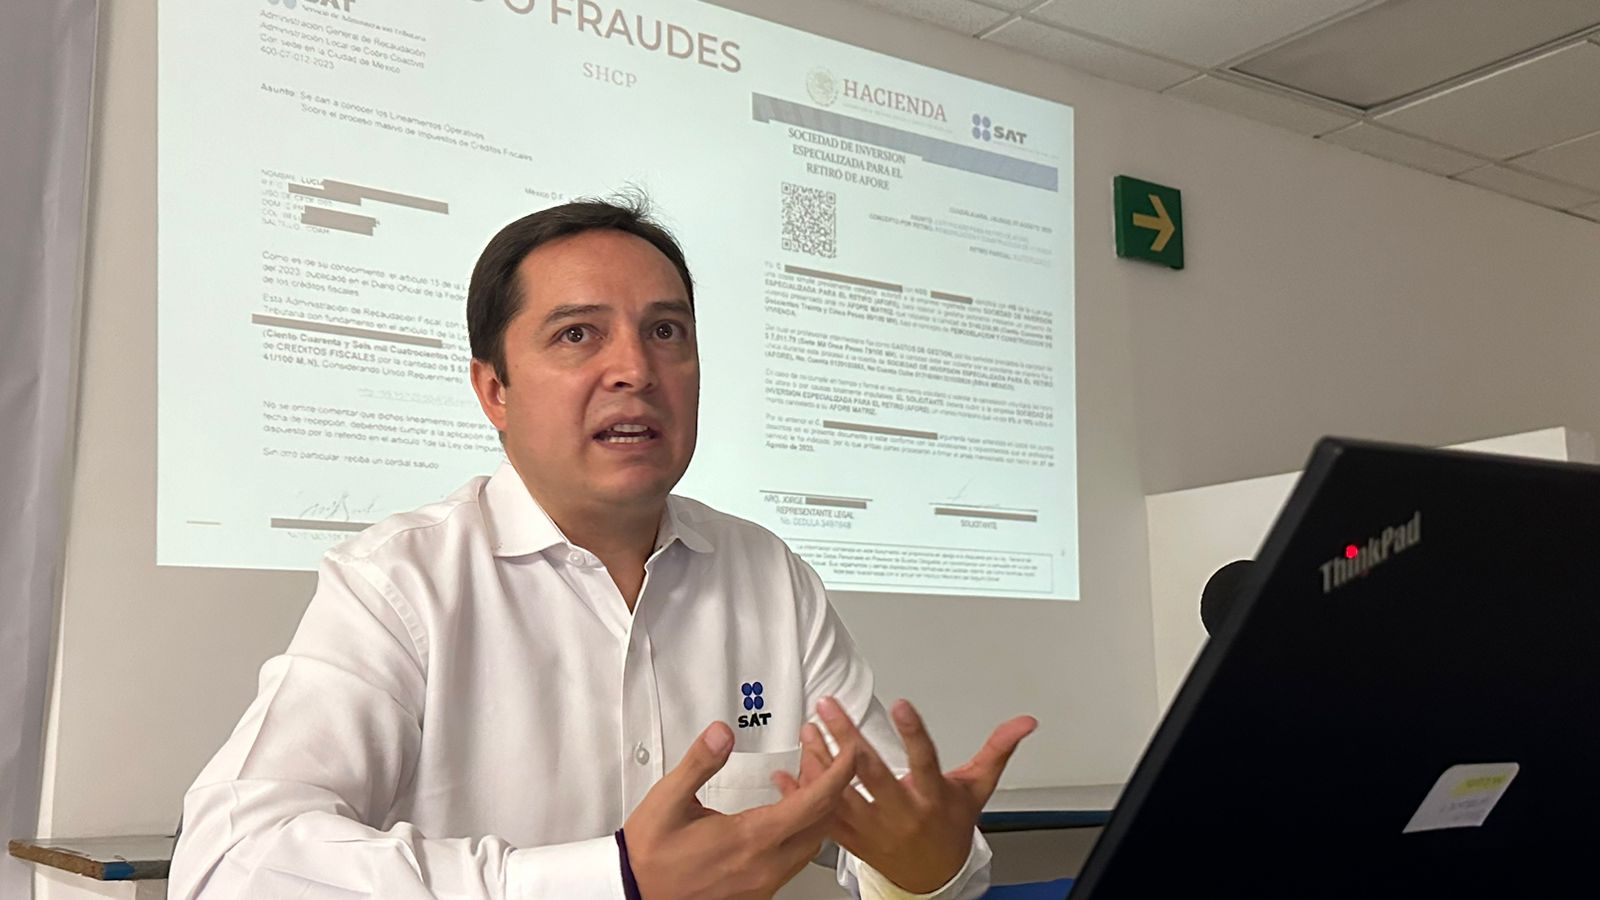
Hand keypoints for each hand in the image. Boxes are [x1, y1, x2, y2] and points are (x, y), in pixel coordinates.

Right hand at [623, 721, 856, 899]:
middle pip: (822, 822)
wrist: (634, 894)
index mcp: (750, 839)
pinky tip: (780, 810)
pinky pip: (793, 857)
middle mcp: (765, 865)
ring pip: (811, 842)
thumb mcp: (669, 800)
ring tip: (799, 777)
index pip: (814, 803)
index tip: (848, 749)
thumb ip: (699, 762)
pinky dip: (797, 828)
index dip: (839, 772)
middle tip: (820, 753)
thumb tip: (722, 733)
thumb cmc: (650, 854)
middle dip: (829, 784)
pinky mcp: (757, 891)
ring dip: (814, 808)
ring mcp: (764, 882)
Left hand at [774, 698, 1035, 893]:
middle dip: (847, 737)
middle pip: (870, 773)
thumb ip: (997, 750)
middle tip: (830, 707)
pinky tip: (790, 770)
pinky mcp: (851, 837)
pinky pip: (823, 815)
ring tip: (808, 729)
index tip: (901, 704)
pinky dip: (804, 793)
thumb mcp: (978, 788)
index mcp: (932, 798)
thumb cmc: (951, 827)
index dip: (913, 732)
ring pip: (841, 792)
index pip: (924, 761)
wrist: (931, 877)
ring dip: (820, 760)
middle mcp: (900, 813)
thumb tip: (1025, 722)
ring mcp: (872, 827)